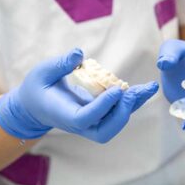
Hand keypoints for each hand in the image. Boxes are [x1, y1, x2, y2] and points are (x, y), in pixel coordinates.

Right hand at [0, 48, 158, 142]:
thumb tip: (79, 53)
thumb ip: (60, 64)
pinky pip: (118, 111)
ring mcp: (90, 122)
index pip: (85, 118)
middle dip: (121, 113)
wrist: (35, 106)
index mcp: (63, 114)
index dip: (102, 107)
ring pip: (115, 123)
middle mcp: (79, 123)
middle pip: (104, 130)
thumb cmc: (37, 87)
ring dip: (133, 106)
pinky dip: (132, 101)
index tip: (116, 90)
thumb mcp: (42, 72)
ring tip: (149, 87)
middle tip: (132, 92)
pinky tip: (146, 88)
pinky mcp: (99, 114)